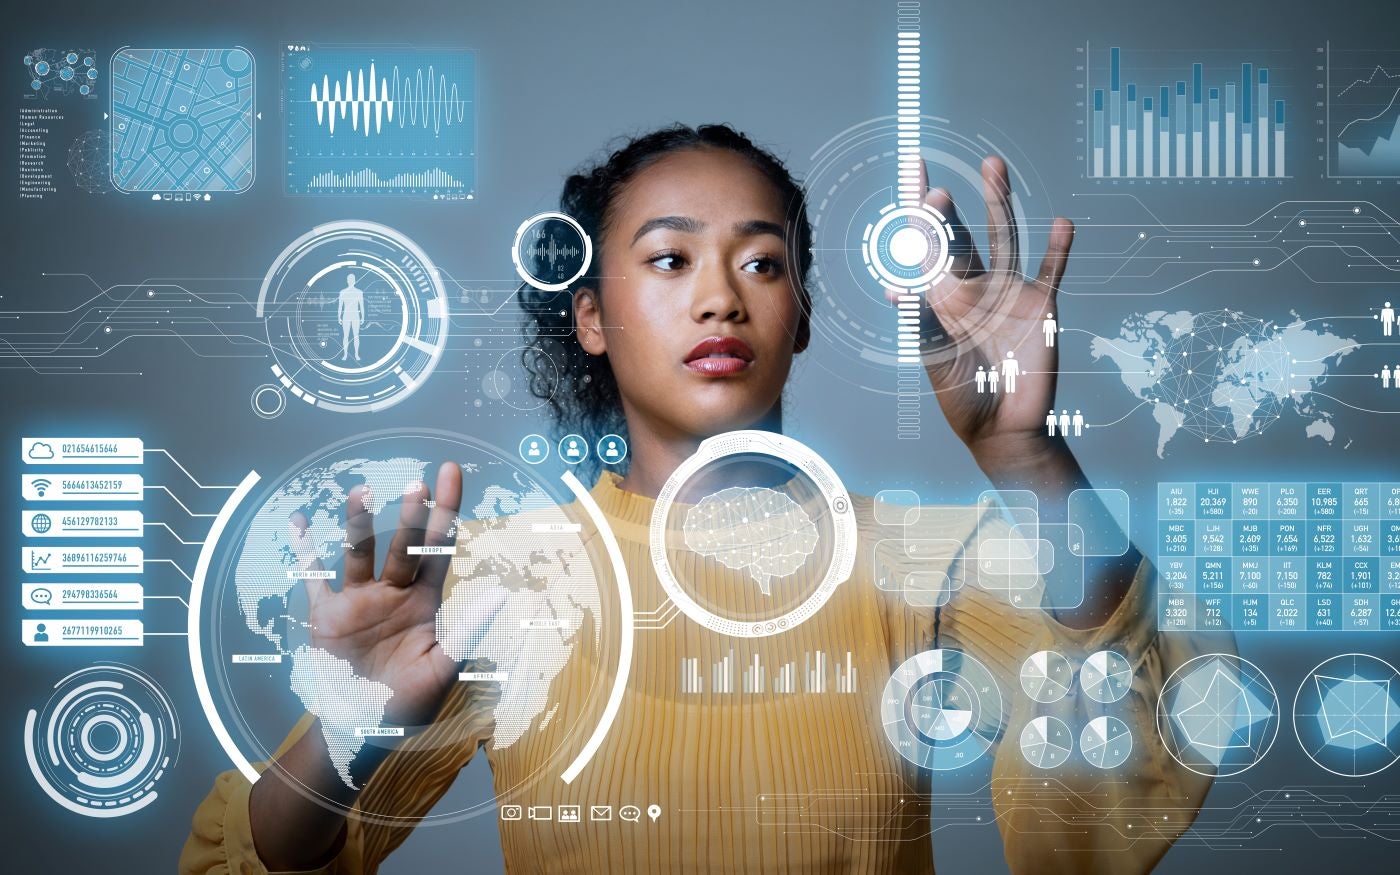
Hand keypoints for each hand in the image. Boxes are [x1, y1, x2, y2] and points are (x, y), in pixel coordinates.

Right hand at [295, 462, 492, 729]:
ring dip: (359, 525)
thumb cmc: (409, 703)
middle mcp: (393, 592)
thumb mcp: (443, 671)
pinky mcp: (327, 616)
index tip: (451, 472)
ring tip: (360, 492)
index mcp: (425, 602)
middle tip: (416, 487)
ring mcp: (359, 601)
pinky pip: (314, 578)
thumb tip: (500, 596)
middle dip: (410, 518)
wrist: (362, 729)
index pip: (440, 548)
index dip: (447, 511)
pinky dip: (305, 551)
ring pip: (360, 553)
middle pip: (403, 546)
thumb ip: (467, 633)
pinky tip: (299, 520)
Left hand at [912, 156, 1073, 465]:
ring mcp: (1008, 291)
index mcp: (940, 298)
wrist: (1002, 427)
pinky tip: (1061, 223)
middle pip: (961, 235)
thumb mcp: (937, 359)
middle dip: (947, 211)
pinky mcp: (1040, 305)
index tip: (908, 179)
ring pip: (1003, 237)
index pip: (924, 248)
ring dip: (999, 203)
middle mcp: (972, 287)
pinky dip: (1057, 248)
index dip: (916, 216)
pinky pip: (1051, 270)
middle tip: (935, 190)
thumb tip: (898, 290)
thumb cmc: (962, 396)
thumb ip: (922, 323)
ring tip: (993, 168)